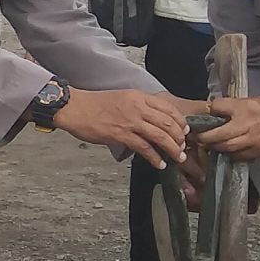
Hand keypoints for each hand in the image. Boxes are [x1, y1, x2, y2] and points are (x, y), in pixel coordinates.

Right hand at [50, 88, 191, 168]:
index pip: (168, 108)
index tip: (184, 130)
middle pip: (168, 123)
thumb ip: (138, 106)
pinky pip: (144, 147)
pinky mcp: (121, 135)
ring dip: (172, 149)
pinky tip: (159, 163)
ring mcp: (130, 121)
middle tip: (183, 146)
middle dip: (179, 137)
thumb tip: (151, 120)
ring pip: (160, 136)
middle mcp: (137, 107)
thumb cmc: (94, 104)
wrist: (74, 107)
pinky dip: (155, 157)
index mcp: (138, 97)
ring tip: (178, 157)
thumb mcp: (122, 97)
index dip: (180, 121)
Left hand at [197, 96, 259, 160]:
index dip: (208, 112)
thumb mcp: (254, 101)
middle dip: (204, 137)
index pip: (218, 108)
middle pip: (217, 134)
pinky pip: (239, 156)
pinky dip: (230, 154)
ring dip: (215, 147)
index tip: (200, 118)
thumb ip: (235, 106)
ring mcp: (252, 141)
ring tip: (209, 145)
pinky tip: (227, 151)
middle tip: (196, 138)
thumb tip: (216, 110)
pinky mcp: (258, 152)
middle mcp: (245, 125)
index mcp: (244, 108)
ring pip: (226, 147)